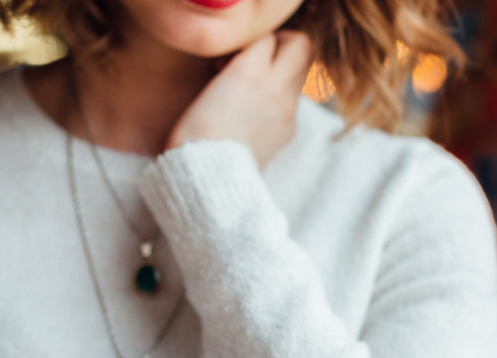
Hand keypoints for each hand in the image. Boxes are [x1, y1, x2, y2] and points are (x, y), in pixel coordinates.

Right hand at [168, 31, 312, 169]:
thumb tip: (242, 61)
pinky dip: (277, 102)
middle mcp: (276, 86)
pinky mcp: (287, 132)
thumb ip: (234, 66)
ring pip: (299, 75)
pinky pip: (291, 104)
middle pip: (301, 46)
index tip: (232, 57)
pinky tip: (252, 117)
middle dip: (282, 47)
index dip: (251, 43)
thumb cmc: (195, 137)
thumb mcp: (207, 89)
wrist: (210, 182)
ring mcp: (287, 111)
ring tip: (251, 91)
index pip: (268, 36)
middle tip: (259, 59)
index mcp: (251, 71)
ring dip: (281, 74)